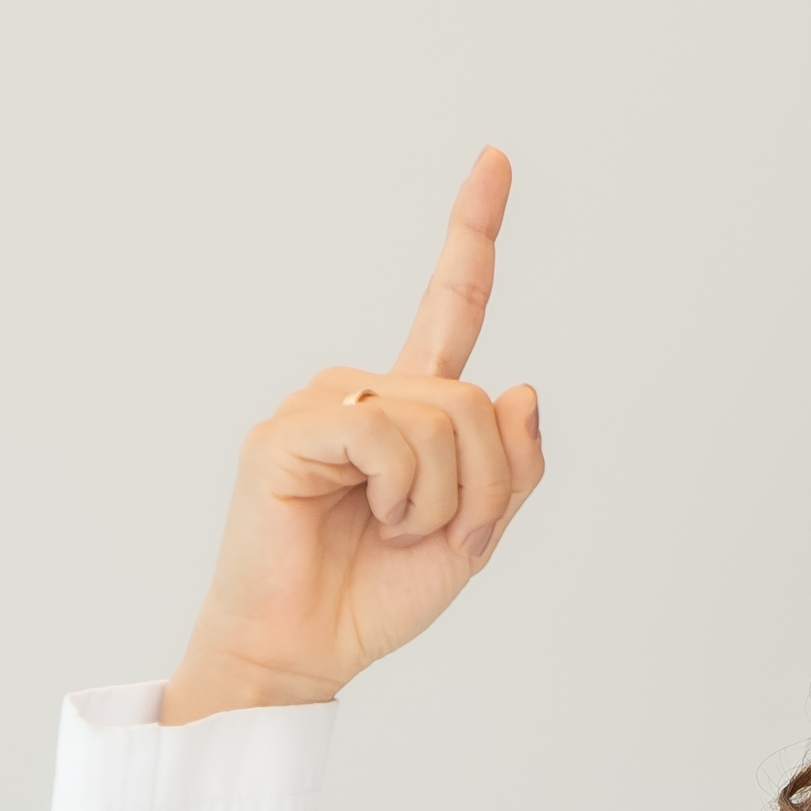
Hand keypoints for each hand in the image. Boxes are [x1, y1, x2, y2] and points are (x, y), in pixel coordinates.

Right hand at [161, 150, 545, 721]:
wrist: (309, 650)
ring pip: (441, 421)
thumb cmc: (377, 593)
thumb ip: (512, 467)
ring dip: (441, 500)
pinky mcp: (289, 432)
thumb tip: (521, 388)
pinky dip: (399, 491)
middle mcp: (369, 395)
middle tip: (439, 536)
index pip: (450, 308)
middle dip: (484, 486)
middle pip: (475, 401)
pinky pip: (386, 437)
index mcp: (413, 412)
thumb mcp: (476, 536)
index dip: (473, 236)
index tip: (496, 161)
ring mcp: (324, 407)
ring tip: (390, 530)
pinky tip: (361, 515)